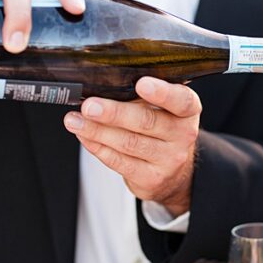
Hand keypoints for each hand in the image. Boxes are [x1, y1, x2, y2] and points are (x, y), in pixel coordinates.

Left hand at [62, 77, 201, 214]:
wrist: (172, 171)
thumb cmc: (160, 129)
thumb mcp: (162, 109)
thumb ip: (141, 97)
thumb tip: (100, 87)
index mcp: (188, 111)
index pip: (181, 100)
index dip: (162, 92)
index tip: (141, 84)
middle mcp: (183, 135)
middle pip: (147, 122)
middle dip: (114, 113)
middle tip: (89, 106)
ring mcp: (169, 159)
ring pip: (129, 143)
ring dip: (97, 131)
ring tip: (74, 120)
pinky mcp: (151, 178)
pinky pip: (119, 161)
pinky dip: (97, 147)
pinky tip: (84, 136)